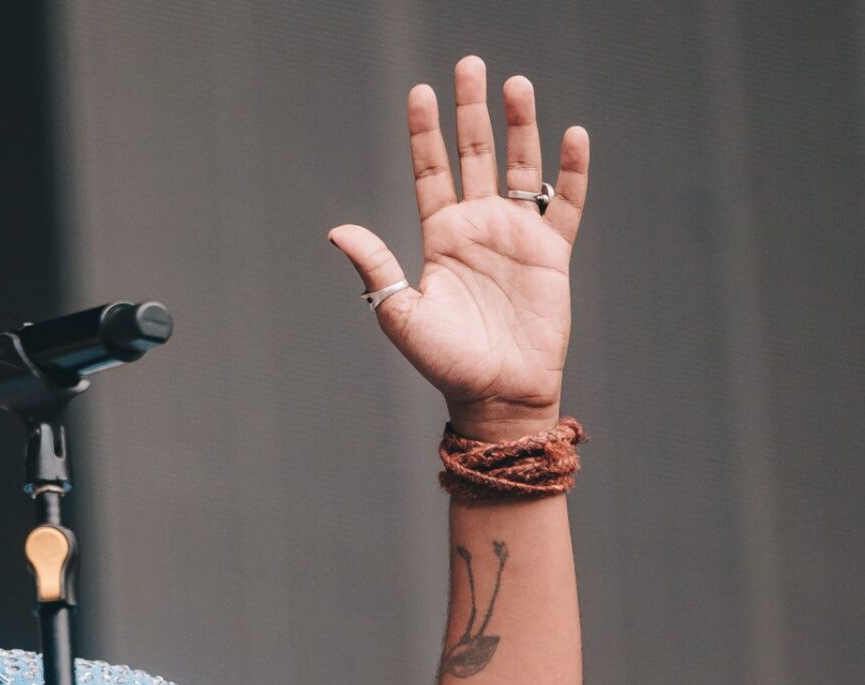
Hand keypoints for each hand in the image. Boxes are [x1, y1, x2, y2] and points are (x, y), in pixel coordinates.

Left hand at [328, 56, 589, 440]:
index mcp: (439, 237)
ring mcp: (516, 236)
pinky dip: (570, 170)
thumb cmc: (445, 362)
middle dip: (471, 110)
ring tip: (516, 83)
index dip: (425, 132)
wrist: (496, 394)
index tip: (419, 91)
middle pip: (474, 154)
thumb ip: (374, 267)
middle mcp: (477, 227)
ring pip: (519, 166)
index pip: (430, 171)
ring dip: (520, 126)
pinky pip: (564, 203)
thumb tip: (336, 230)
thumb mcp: (400, 314)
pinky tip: (573, 134)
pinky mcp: (552, 253)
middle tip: (468, 64)